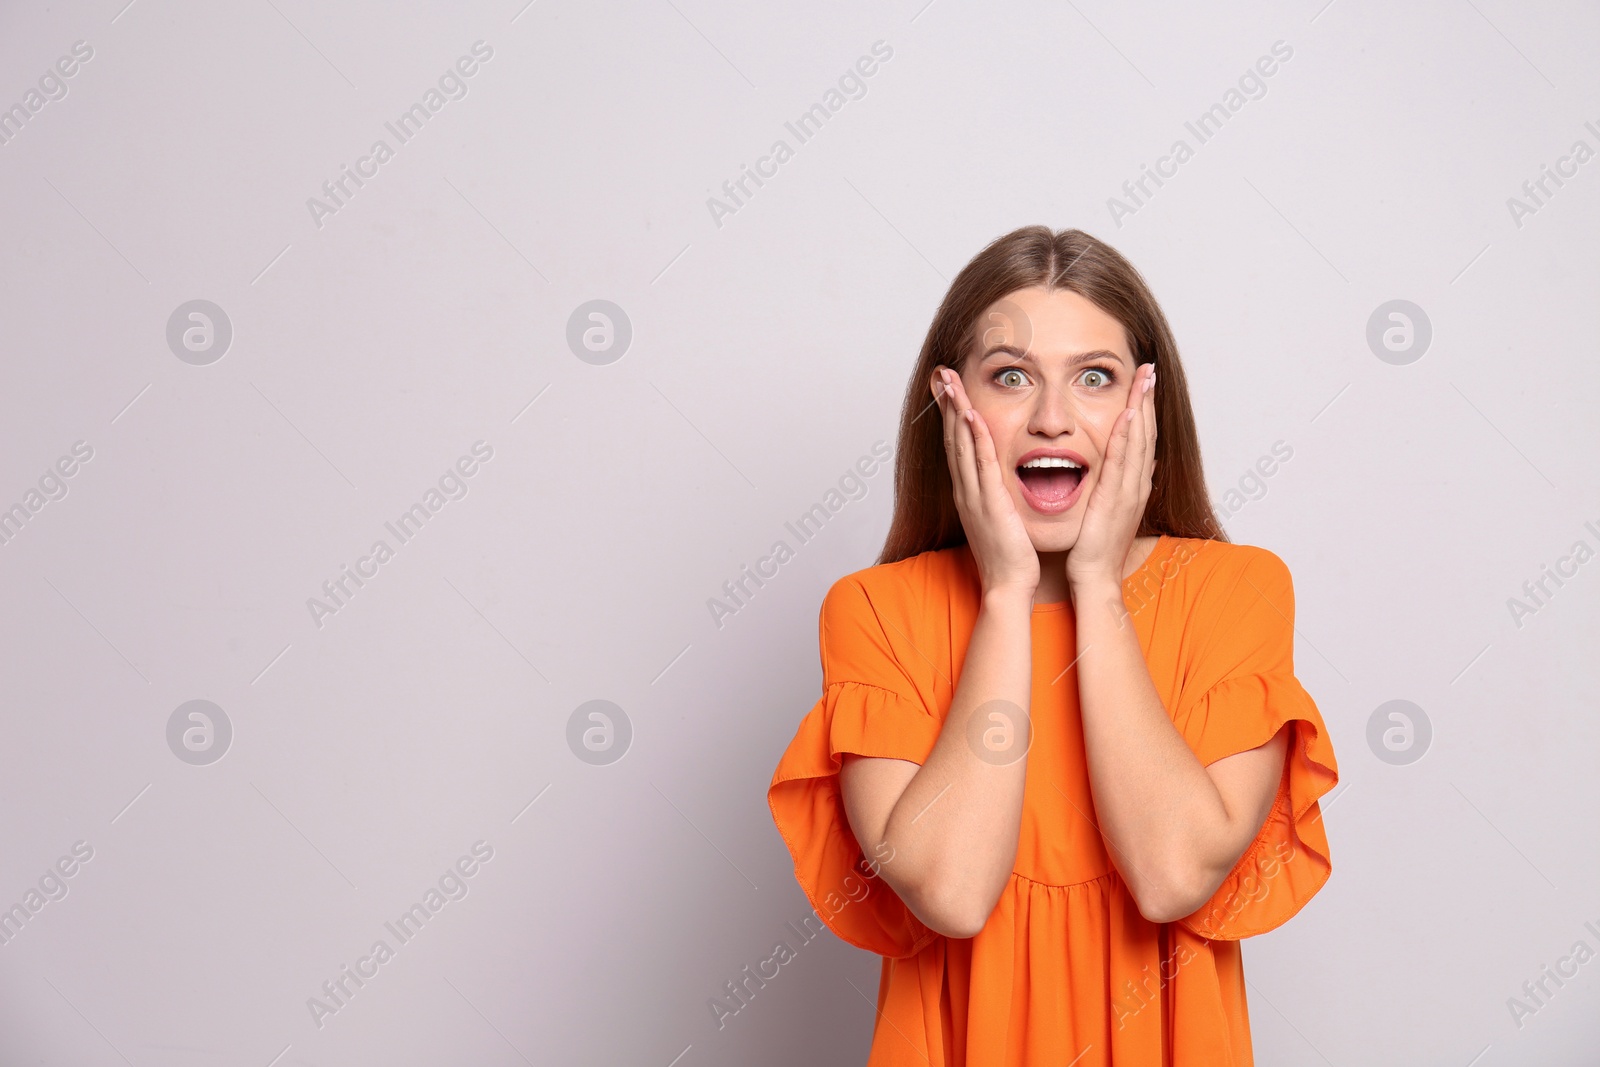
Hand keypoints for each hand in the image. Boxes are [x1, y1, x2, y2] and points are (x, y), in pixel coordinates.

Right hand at [932, 367, 1038, 597]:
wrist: (1008, 586)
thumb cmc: (1009, 557)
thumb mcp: (1000, 519)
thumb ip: (997, 497)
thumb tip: (1000, 483)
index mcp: (969, 493)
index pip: (957, 446)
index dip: (952, 415)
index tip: (948, 389)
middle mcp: (966, 490)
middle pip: (953, 438)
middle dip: (947, 403)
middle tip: (942, 373)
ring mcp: (974, 495)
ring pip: (962, 444)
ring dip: (955, 410)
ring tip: (950, 382)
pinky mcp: (990, 502)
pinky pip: (981, 463)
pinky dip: (975, 438)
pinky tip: (970, 415)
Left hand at [1066, 362, 1155, 588]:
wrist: (1095, 580)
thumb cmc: (1095, 550)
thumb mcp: (1108, 512)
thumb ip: (1116, 488)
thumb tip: (1130, 469)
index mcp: (1132, 487)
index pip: (1140, 440)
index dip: (1145, 410)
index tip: (1145, 384)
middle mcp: (1136, 486)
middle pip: (1145, 434)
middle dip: (1148, 400)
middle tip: (1149, 369)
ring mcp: (1128, 493)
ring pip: (1138, 442)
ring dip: (1142, 409)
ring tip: (1145, 380)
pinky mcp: (1115, 501)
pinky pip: (1122, 463)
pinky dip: (1127, 437)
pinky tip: (1129, 415)